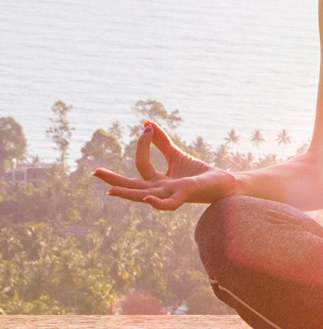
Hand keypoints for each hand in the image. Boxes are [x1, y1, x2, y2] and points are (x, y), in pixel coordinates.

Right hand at [93, 121, 235, 210]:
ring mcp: (171, 194)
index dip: (142, 145)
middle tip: (94, 172)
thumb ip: (162, 143)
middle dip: (114, 180)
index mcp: (158, 181)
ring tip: (110, 191)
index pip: (141, 164)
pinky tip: (148, 199)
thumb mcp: (176, 155)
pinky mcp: (185, 196)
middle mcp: (160, 190)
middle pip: (133, 187)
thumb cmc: (199, 173)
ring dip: (128, 194)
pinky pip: (169, 204)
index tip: (147, 128)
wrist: (223, 183)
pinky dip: (159, 204)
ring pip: (145, 197)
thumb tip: (147, 124)